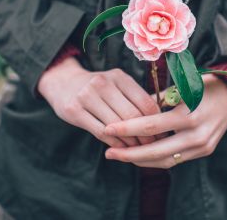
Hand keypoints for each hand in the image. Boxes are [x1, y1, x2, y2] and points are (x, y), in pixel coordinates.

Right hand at [37, 57, 160, 147]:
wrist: (63, 82)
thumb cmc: (98, 87)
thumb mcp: (117, 83)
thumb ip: (135, 97)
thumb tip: (162, 119)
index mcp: (119, 76)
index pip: (145, 102)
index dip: (156, 121)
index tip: (163, 132)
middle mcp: (103, 83)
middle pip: (132, 116)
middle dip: (145, 135)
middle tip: (153, 145)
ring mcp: (86, 96)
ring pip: (116, 126)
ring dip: (131, 142)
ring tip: (139, 149)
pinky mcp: (74, 111)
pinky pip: (100, 132)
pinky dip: (114, 143)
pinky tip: (122, 148)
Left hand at [103, 74, 226, 167]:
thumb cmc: (202, 85)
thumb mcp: (181, 86)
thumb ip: (157, 101)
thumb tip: (131, 112)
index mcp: (190, 114)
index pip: (152, 126)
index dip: (127, 129)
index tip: (107, 128)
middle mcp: (197, 134)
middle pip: (156, 151)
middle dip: (129, 154)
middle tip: (109, 152)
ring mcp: (202, 146)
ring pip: (165, 161)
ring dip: (140, 160)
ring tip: (120, 155)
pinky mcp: (204, 151)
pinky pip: (175, 160)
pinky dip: (156, 158)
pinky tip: (140, 155)